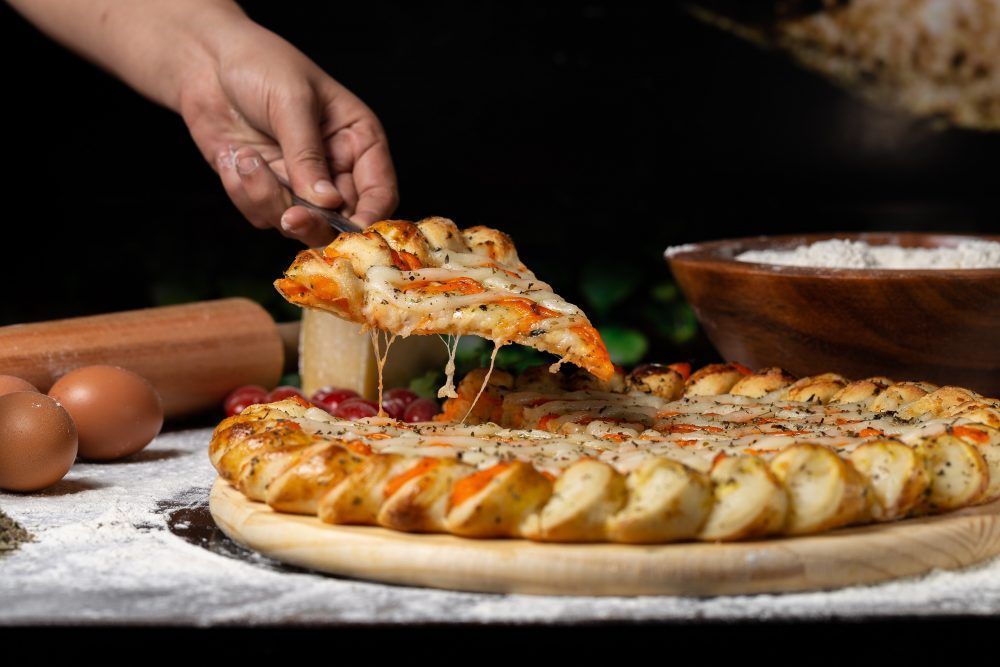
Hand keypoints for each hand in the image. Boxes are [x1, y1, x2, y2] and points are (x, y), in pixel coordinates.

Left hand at [178, 19, 397, 245]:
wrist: (206, 59)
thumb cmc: (260, 64)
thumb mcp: (292, 102)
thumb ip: (308, 157)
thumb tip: (327, 203)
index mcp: (358, 141)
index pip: (379, 193)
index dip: (369, 218)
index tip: (349, 232)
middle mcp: (334, 167)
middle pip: (341, 221)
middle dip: (313, 221)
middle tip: (290, 215)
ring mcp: (299, 182)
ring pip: (298, 224)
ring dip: (267, 198)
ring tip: (244, 157)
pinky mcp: (266, 188)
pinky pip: (261, 215)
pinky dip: (243, 192)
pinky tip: (234, 156)